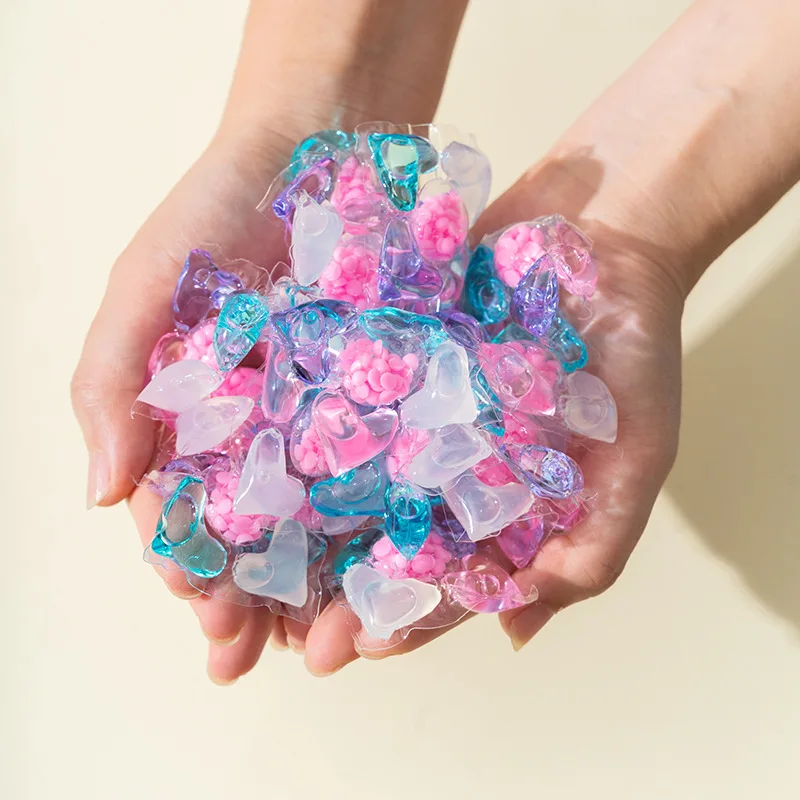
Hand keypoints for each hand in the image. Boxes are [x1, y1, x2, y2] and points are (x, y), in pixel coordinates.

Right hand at [70, 0, 467, 681]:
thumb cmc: (216, 210)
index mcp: (195, 420)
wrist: (317, 143)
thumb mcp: (141, 288)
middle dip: (249, 599)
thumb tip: (100, 495)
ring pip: (321, 524)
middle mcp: (262, 433)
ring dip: (316, 586)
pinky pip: (387, 472)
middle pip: (253, 537)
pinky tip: (387, 570)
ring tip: (320, 641)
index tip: (201, 610)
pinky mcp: (391, 397)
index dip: (187, 568)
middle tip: (254, 653)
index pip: (184, 515)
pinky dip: (384, 523)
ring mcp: (329, 420)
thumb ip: (110, 385)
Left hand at [302, 153, 684, 671]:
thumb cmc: (636, 351)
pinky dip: (304, 425)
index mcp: (505, 505)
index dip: (404, 618)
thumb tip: (515, 634)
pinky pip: (343, 396)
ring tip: (250, 559)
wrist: (609, 232)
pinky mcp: (391, 353)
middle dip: (335, 587)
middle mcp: (450, 466)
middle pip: (384, 540)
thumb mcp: (635, 458)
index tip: (354, 650)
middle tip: (281, 631)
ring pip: (351, 478)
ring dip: (304, 521)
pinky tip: (256, 454)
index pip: (447, 579)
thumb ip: (591, 548)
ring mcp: (416, 411)